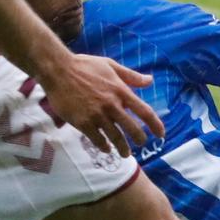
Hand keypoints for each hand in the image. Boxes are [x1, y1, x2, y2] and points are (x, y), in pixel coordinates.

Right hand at [41, 54, 163, 158]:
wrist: (58, 70)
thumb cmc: (84, 66)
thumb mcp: (110, 65)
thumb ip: (131, 76)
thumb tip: (150, 80)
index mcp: (121, 91)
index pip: (144, 111)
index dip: (155, 125)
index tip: (161, 134)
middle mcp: (112, 105)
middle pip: (132, 129)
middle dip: (139, 139)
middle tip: (141, 144)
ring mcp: (97, 115)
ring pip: (115, 137)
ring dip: (122, 148)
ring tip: (125, 153)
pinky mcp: (83, 122)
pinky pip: (97, 139)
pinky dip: (103, 146)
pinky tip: (105, 148)